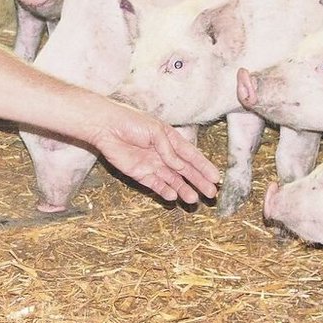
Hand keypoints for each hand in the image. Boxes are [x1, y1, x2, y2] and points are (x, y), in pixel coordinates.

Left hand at [85, 100, 219, 204]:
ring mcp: (152, 164)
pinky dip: (164, 190)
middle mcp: (164, 153)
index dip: (204, 166)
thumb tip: (180, 166)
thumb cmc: (131, 122)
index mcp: (171, 139)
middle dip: (198, 181)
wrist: (106, 126)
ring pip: (172, 180)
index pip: (191, 155)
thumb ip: (168, 149)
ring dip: (183, 189)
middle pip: (185, 170)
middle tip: (211, 193)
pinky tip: (173, 197)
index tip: (216, 178)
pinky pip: (155, 184)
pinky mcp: (140, 173)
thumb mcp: (155, 131)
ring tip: (193, 200)